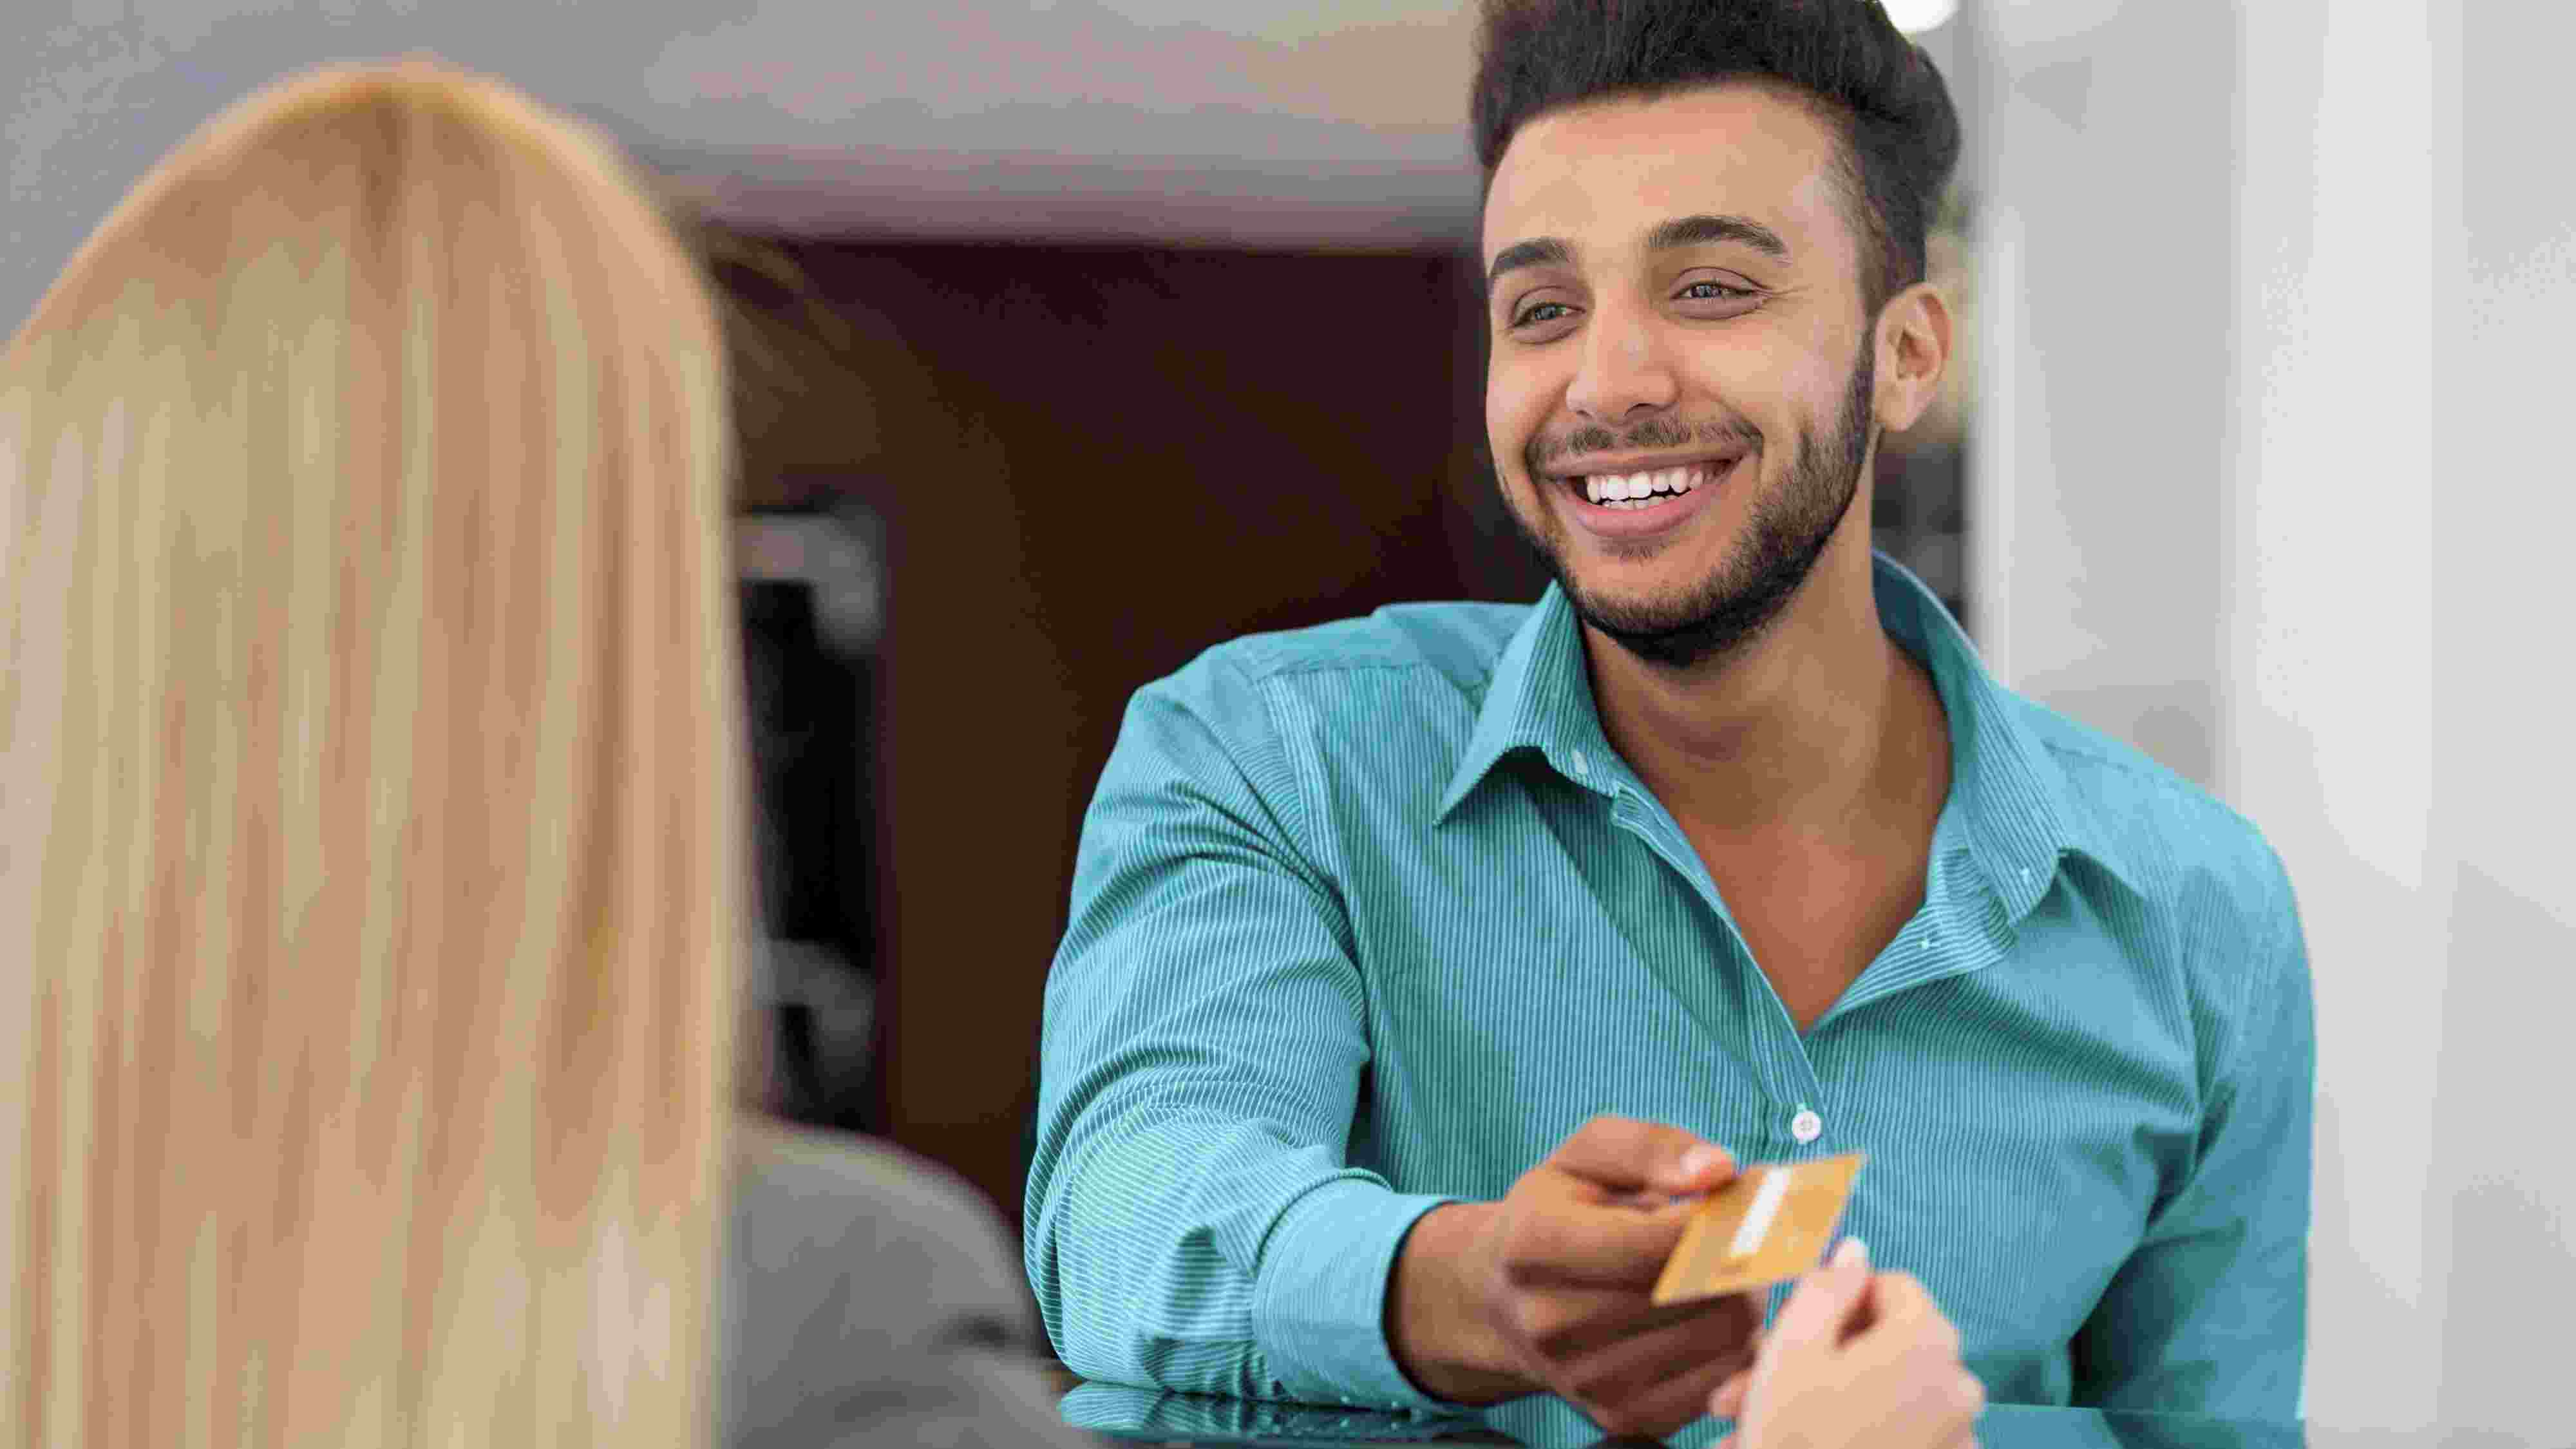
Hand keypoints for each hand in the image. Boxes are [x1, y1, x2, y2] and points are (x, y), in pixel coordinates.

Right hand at [1388, 1115, 1761, 1438]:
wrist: (1505, 1303)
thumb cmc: (1557, 1213)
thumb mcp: (1587, 1156)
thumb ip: (1653, 1147)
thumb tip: (1718, 1170)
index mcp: (1534, 1245)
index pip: (1659, 1241)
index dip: (1724, 1216)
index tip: (1753, 1193)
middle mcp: (1552, 1323)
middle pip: (1701, 1291)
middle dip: (1742, 1253)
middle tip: (1743, 1230)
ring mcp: (1587, 1381)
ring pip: (1726, 1336)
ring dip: (1746, 1296)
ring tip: (1720, 1269)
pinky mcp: (1623, 1418)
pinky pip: (1726, 1380)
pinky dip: (1737, 1343)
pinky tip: (1708, 1313)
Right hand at [1708, 1240, 1984, 1448]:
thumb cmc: (1796, 1438)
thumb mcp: (1793, 1347)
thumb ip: (1828, 1286)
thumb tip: (1854, 1250)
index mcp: (1929, 1340)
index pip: (1890, 1285)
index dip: (1837, 1299)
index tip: (1793, 1331)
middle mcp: (1958, 1384)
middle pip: (1884, 1342)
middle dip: (1813, 1356)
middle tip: (1750, 1380)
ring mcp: (1958, 1436)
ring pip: (1881, 1391)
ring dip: (1820, 1398)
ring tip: (1753, 1423)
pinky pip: (1897, 1433)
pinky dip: (1850, 1431)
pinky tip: (1800, 1443)